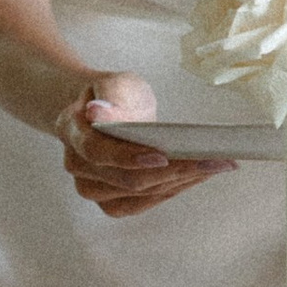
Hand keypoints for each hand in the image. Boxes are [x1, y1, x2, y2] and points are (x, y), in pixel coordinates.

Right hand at [57, 74, 222, 219]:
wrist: (106, 111)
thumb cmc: (114, 96)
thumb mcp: (115, 83)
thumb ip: (110, 94)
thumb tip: (97, 112)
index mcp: (70, 130)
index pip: (98, 152)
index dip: (129, 157)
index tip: (162, 156)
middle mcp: (76, 165)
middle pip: (126, 180)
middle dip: (173, 171)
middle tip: (213, 160)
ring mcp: (92, 188)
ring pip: (139, 194)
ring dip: (180, 182)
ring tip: (215, 166)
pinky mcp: (111, 203)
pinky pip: (144, 203)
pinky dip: (173, 190)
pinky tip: (199, 176)